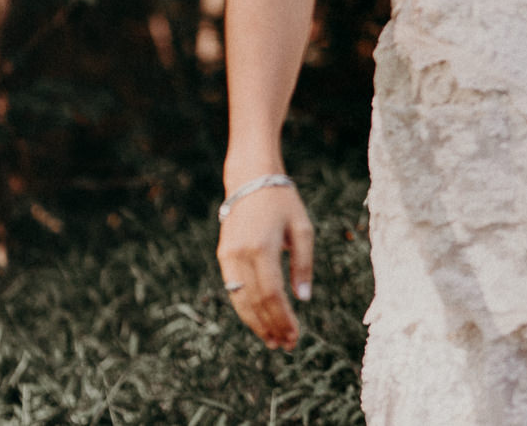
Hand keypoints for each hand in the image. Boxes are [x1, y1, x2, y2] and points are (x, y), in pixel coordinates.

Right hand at [216, 182, 313, 350]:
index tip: (295, 336)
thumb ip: (303, 264)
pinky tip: (259, 321)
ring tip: (273, 341)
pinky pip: (233, 290)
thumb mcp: (302, 228)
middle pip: (255, 302)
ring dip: (256, 324)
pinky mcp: (223, 256)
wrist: (251, 180)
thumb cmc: (283, 203)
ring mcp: (228, 257)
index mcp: (263, 247)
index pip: (272, 294)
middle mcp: (241, 255)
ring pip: (240, 300)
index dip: (283, 318)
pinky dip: (246, 309)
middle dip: (271, 327)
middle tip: (286, 345)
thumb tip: (303, 299)